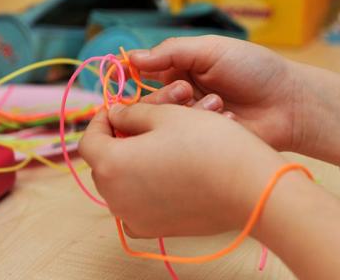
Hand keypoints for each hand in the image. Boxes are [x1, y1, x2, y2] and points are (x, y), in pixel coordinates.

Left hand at [78, 103, 288, 237]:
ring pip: (124, 182)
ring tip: (165, 142)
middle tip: (145, 122)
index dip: (101, 119)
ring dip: (137, 160)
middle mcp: (116, 199)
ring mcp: (137, 218)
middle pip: (105, 163)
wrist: (250, 187)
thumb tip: (115, 116)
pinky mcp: (159, 229)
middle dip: (121, 139)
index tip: (118, 108)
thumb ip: (132, 114)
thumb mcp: (167, 115)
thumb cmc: (208, 144)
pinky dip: (148, 185)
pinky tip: (173, 169)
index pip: (89, 140)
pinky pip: (141, 203)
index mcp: (111, 166)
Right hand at [129, 35, 339, 166]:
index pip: (147, 77)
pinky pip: (189, 142)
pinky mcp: (206, 146)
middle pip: (152, 104)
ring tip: (219, 103)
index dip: (144, 80)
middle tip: (187, 91)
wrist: (291, 103)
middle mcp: (185, 97)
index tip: (147, 77)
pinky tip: (230, 120)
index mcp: (183, 70)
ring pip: (168, 125)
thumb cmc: (255, 69)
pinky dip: (207, 128)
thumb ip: (172, 52)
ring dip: (190, 112)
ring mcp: (195, 123)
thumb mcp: (212, 50)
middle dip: (167, 97)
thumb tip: (131, 58)